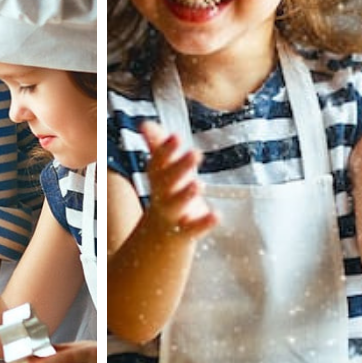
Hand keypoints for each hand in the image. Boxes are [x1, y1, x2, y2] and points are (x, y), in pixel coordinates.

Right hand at [138, 119, 216, 238]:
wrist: (158, 238)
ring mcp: (173, 214)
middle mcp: (162, 194)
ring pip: (176, 204)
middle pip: (168, 180)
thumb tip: (144, 124)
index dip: (166, 150)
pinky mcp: (186, 231)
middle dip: (180, 166)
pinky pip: (193, 228)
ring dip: (186, 194)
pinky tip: (217, 215)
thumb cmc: (166, 195)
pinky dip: (204, 222)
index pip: (158, 162)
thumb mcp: (161, 172)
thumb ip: (157, 147)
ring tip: (199, 183)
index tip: (176, 137)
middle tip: (196, 153)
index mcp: (158, 178)